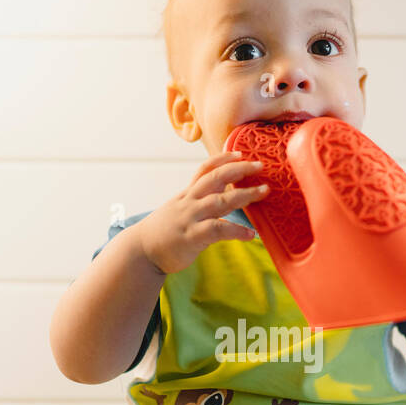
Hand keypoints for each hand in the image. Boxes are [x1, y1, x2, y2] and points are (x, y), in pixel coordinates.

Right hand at [137, 150, 269, 273]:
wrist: (141, 251)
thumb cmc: (163, 233)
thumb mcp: (178, 210)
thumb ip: (197, 202)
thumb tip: (221, 194)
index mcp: (186, 195)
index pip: (204, 170)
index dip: (222, 159)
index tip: (240, 153)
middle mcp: (189, 202)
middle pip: (215, 178)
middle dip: (239, 169)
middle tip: (259, 165)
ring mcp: (190, 218)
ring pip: (220, 200)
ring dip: (245, 194)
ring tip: (265, 191)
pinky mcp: (192, 237)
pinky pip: (218, 229)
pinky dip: (236, 231)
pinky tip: (250, 234)